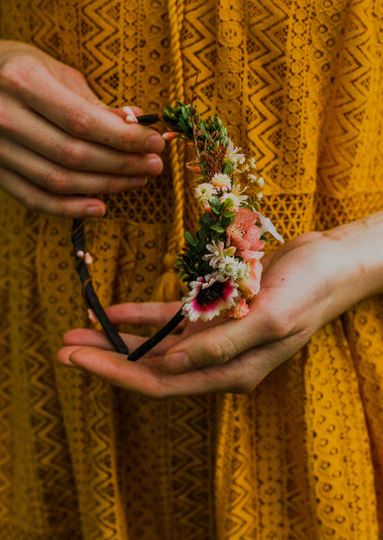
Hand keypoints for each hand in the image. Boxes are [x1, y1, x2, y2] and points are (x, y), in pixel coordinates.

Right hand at [0, 41, 163, 216]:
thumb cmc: (23, 69)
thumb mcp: (58, 72)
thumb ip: (95, 103)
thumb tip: (137, 123)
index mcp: (23, 81)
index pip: (83, 121)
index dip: (124, 138)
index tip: (155, 144)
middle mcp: (4, 116)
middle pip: (73, 154)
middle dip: (122, 164)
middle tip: (154, 165)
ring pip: (59, 181)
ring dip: (105, 186)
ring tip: (137, 180)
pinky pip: (35, 198)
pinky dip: (70, 209)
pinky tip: (101, 207)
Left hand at [58, 216, 382, 396]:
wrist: (330, 261)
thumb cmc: (309, 289)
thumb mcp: (272, 318)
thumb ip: (224, 344)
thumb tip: (175, 364)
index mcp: (232, 370)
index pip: (162, 382)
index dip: (117, 374)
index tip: (78, 360)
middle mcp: (218, 359)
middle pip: (150, 367)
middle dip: (106, 359)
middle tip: (63, 348)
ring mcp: (215, 336)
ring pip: (155, 345)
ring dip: (115, 339)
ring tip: (77, 330)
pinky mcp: (214, 312)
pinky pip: (169, 319)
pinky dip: (139, 316)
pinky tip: (111, 311)